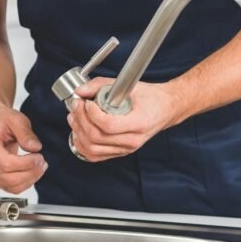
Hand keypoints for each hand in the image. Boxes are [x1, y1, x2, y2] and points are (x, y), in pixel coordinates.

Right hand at [0, 106, 46, 193]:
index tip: (39, 157)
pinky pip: (10, 188)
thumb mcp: (16, 119)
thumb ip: (26, 133)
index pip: (6, 164)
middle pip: (9, 178)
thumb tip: (35, 147)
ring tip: (40, 167)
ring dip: (30, 179)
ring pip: (11, 186)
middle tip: (43, 162)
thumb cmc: (1, 120)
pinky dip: (24, 183)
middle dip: (31, 172)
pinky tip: (32, 172)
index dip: (26, 164)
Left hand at [67, 77, 182, 161]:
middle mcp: (133, 140)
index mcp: (139, 123)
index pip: (109, 125)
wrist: (165, 109)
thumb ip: (102, 85)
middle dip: (81, 120)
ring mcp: (126, 149)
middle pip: (97, 138)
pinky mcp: (120, 152)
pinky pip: (96, 156)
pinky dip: (82, 146)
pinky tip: (78, 132)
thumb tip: (80, 90)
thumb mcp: (129, 86)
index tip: (86, 101)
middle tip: (76, 105)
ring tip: (75, 117)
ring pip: (93, 149)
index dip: (92, 114)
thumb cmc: (151, 98)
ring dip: (79, 132)